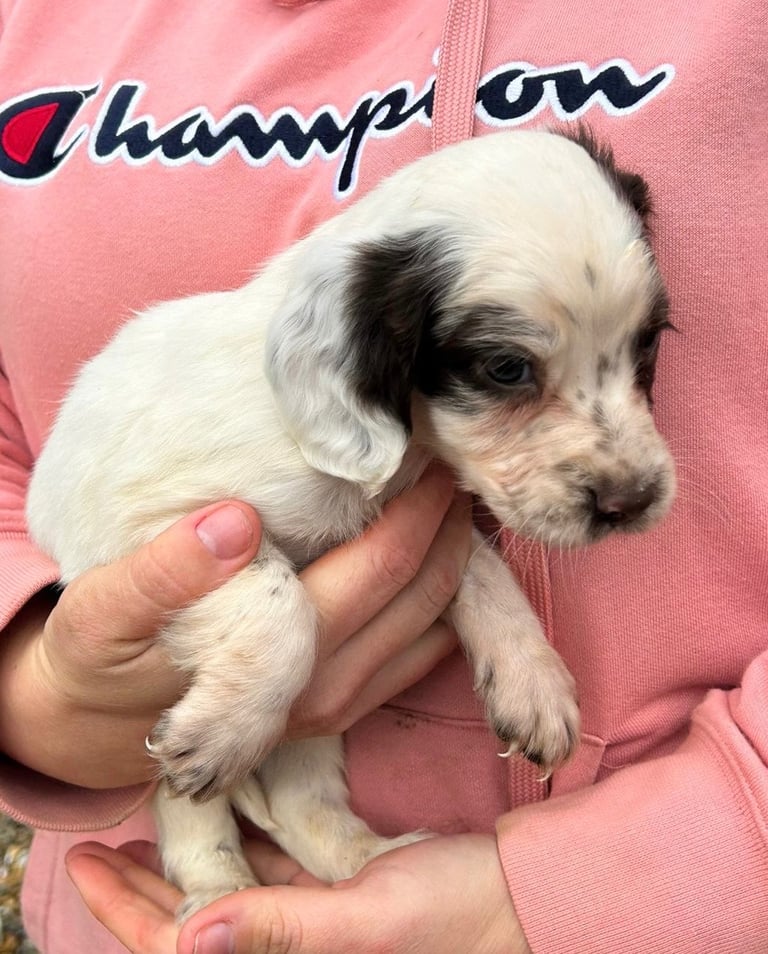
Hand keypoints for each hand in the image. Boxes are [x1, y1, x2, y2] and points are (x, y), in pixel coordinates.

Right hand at [0, 467, 468, 786]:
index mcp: (275, 658)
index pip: (382, 567)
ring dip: (454, 558)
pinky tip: (437, 553)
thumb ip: (160, 573)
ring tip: (453, 496)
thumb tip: (234, 523)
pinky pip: (421, 655)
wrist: (101, 719)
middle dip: (446, 521)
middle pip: (421, 590)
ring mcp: (336, 706)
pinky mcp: (341, 710)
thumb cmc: (104, 651)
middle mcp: (321, 688)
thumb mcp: (102, 611)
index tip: (426, 446)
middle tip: (448, 457)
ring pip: (434, 623)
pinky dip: (443, 601)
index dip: (416, 504)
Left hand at [66, 833, 532, 953]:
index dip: (126, 912)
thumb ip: (281, 930)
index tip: (85, 863)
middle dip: (142, 892)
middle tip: (100, 847)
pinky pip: (269, 876)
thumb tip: (187, 936)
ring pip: (228, 897)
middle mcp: (294, 948)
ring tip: (147, 830)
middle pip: (195, 926)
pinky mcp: (336, 894)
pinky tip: (224, 818)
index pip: (183, 947)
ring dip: (187, 867)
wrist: (519, 898)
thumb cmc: (458, 915)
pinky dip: (238, 849)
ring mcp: (314, 923)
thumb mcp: (369, 920)